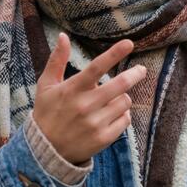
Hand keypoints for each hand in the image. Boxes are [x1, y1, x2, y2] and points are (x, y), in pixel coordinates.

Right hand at [31, 33, 145, 164]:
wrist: (45, 150)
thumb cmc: (47, 112)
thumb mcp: (46, 85)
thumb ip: (57, 60)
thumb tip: (63, 36)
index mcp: (72, 89)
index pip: (97, 67)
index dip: (114, 54)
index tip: (129, 43)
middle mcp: (85, 105)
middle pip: (120, 85)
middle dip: (135, 74)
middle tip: (141, 70)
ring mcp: (95, 123)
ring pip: (124, 102)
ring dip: (123, 97)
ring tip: (113, 99)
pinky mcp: (103, 138)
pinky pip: (125, 120)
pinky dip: (123, 115)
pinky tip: (112, 115)